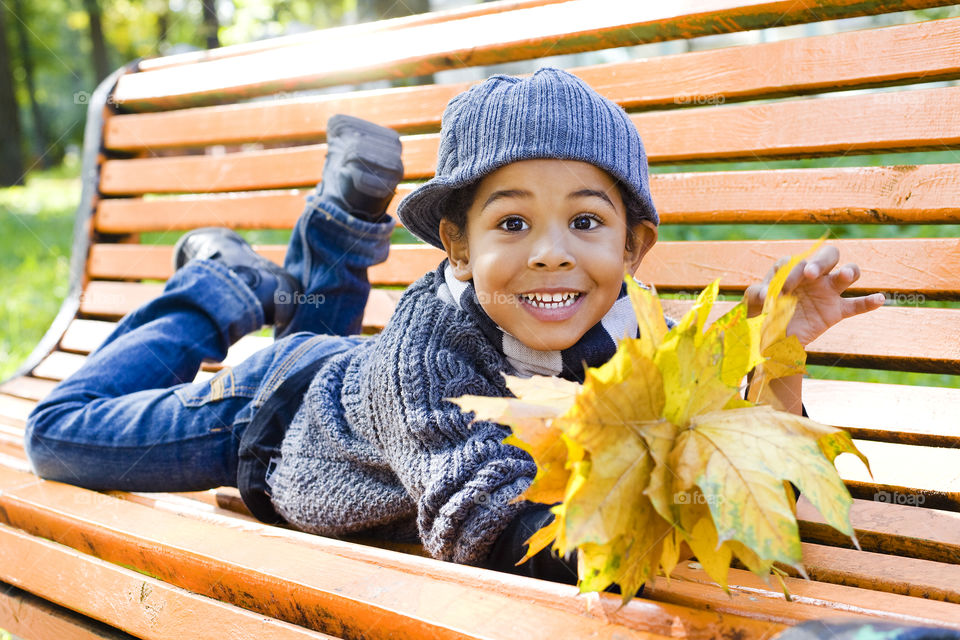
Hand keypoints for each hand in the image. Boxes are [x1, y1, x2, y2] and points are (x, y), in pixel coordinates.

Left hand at [744, 245, 885, 345]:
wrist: (770, 339)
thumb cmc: (760, 314)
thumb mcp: (752, 302)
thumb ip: (755, 293)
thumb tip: (767, 295)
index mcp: (792, 270)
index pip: (796, 261)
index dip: (789, 273)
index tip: (778, 293)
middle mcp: (813, 277)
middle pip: (829, 256)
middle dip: (820, 261)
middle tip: (810, 274)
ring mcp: (827, 292)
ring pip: (848, 273)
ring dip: (849, 271)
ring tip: (844, 276)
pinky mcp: (836, 311)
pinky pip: (856, 305)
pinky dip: (869, 302)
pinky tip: (880, 299)